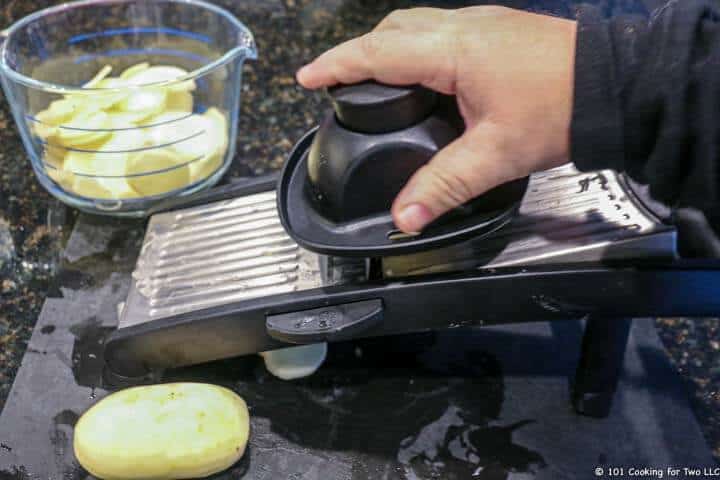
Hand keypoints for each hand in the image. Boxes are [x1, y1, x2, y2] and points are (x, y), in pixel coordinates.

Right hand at [297, 6, 576, 232]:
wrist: (618, 86)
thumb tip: (404, 218)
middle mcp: (463, 28)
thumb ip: (444, 187)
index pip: (377, 52)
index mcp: (453, 51)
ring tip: (371, 76)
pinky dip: (417, 47)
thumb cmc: (564, 108)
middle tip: (336, 79)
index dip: (336, 65)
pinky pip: (442, 30)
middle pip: (392, 29)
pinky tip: (422, 73)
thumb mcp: (496, 155)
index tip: (307, 76)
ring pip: (417, 25)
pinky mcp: (499, 32)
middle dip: (357, 52)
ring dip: (387, 46)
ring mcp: (483, 25)